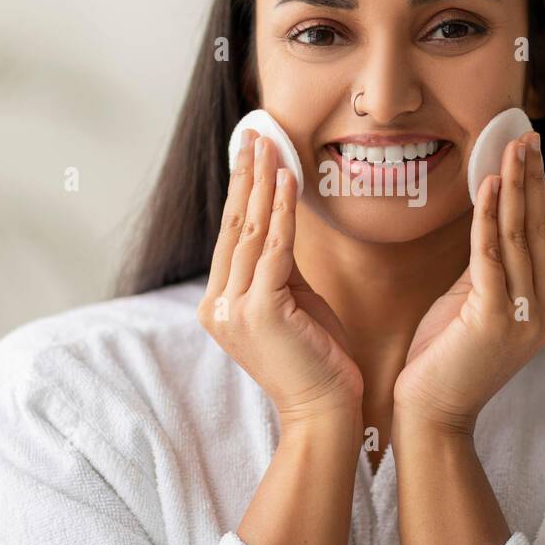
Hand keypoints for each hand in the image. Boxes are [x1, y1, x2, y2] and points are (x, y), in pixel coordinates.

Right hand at [198, 130, 362, 422]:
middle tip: (253, 132)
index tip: (249, 152)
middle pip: (234, 226)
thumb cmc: (317, 360)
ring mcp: (234, 310)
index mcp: (220, 305)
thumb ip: (279, 269)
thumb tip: (279, 224)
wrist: (325, 412)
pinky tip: (288, 178)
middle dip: (245, 175)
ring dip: (262, 182)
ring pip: (250, 232)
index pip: (231, 236)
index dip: (241, 191)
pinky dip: (282, 211)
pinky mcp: (259, 312)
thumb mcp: (293, 305)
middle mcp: (218, 306)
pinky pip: (274, 249)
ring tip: (269, 142)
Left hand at [394, 130, 544, 432]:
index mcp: (542, 309)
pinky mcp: (496, 321)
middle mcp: (543, 312)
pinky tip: (489, 186)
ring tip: (513, 148)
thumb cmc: (441, 360)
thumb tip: (489, 220)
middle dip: (533, 179)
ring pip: (520, 238)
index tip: (531, 153)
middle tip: (528, 136)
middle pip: (538, 231)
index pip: (541, 238)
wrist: (429, 415)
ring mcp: (524, 319)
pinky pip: (492, 258)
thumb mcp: (470, 305)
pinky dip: (489, 218)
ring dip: (515, 187)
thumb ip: (486, 269)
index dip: (537, 193)